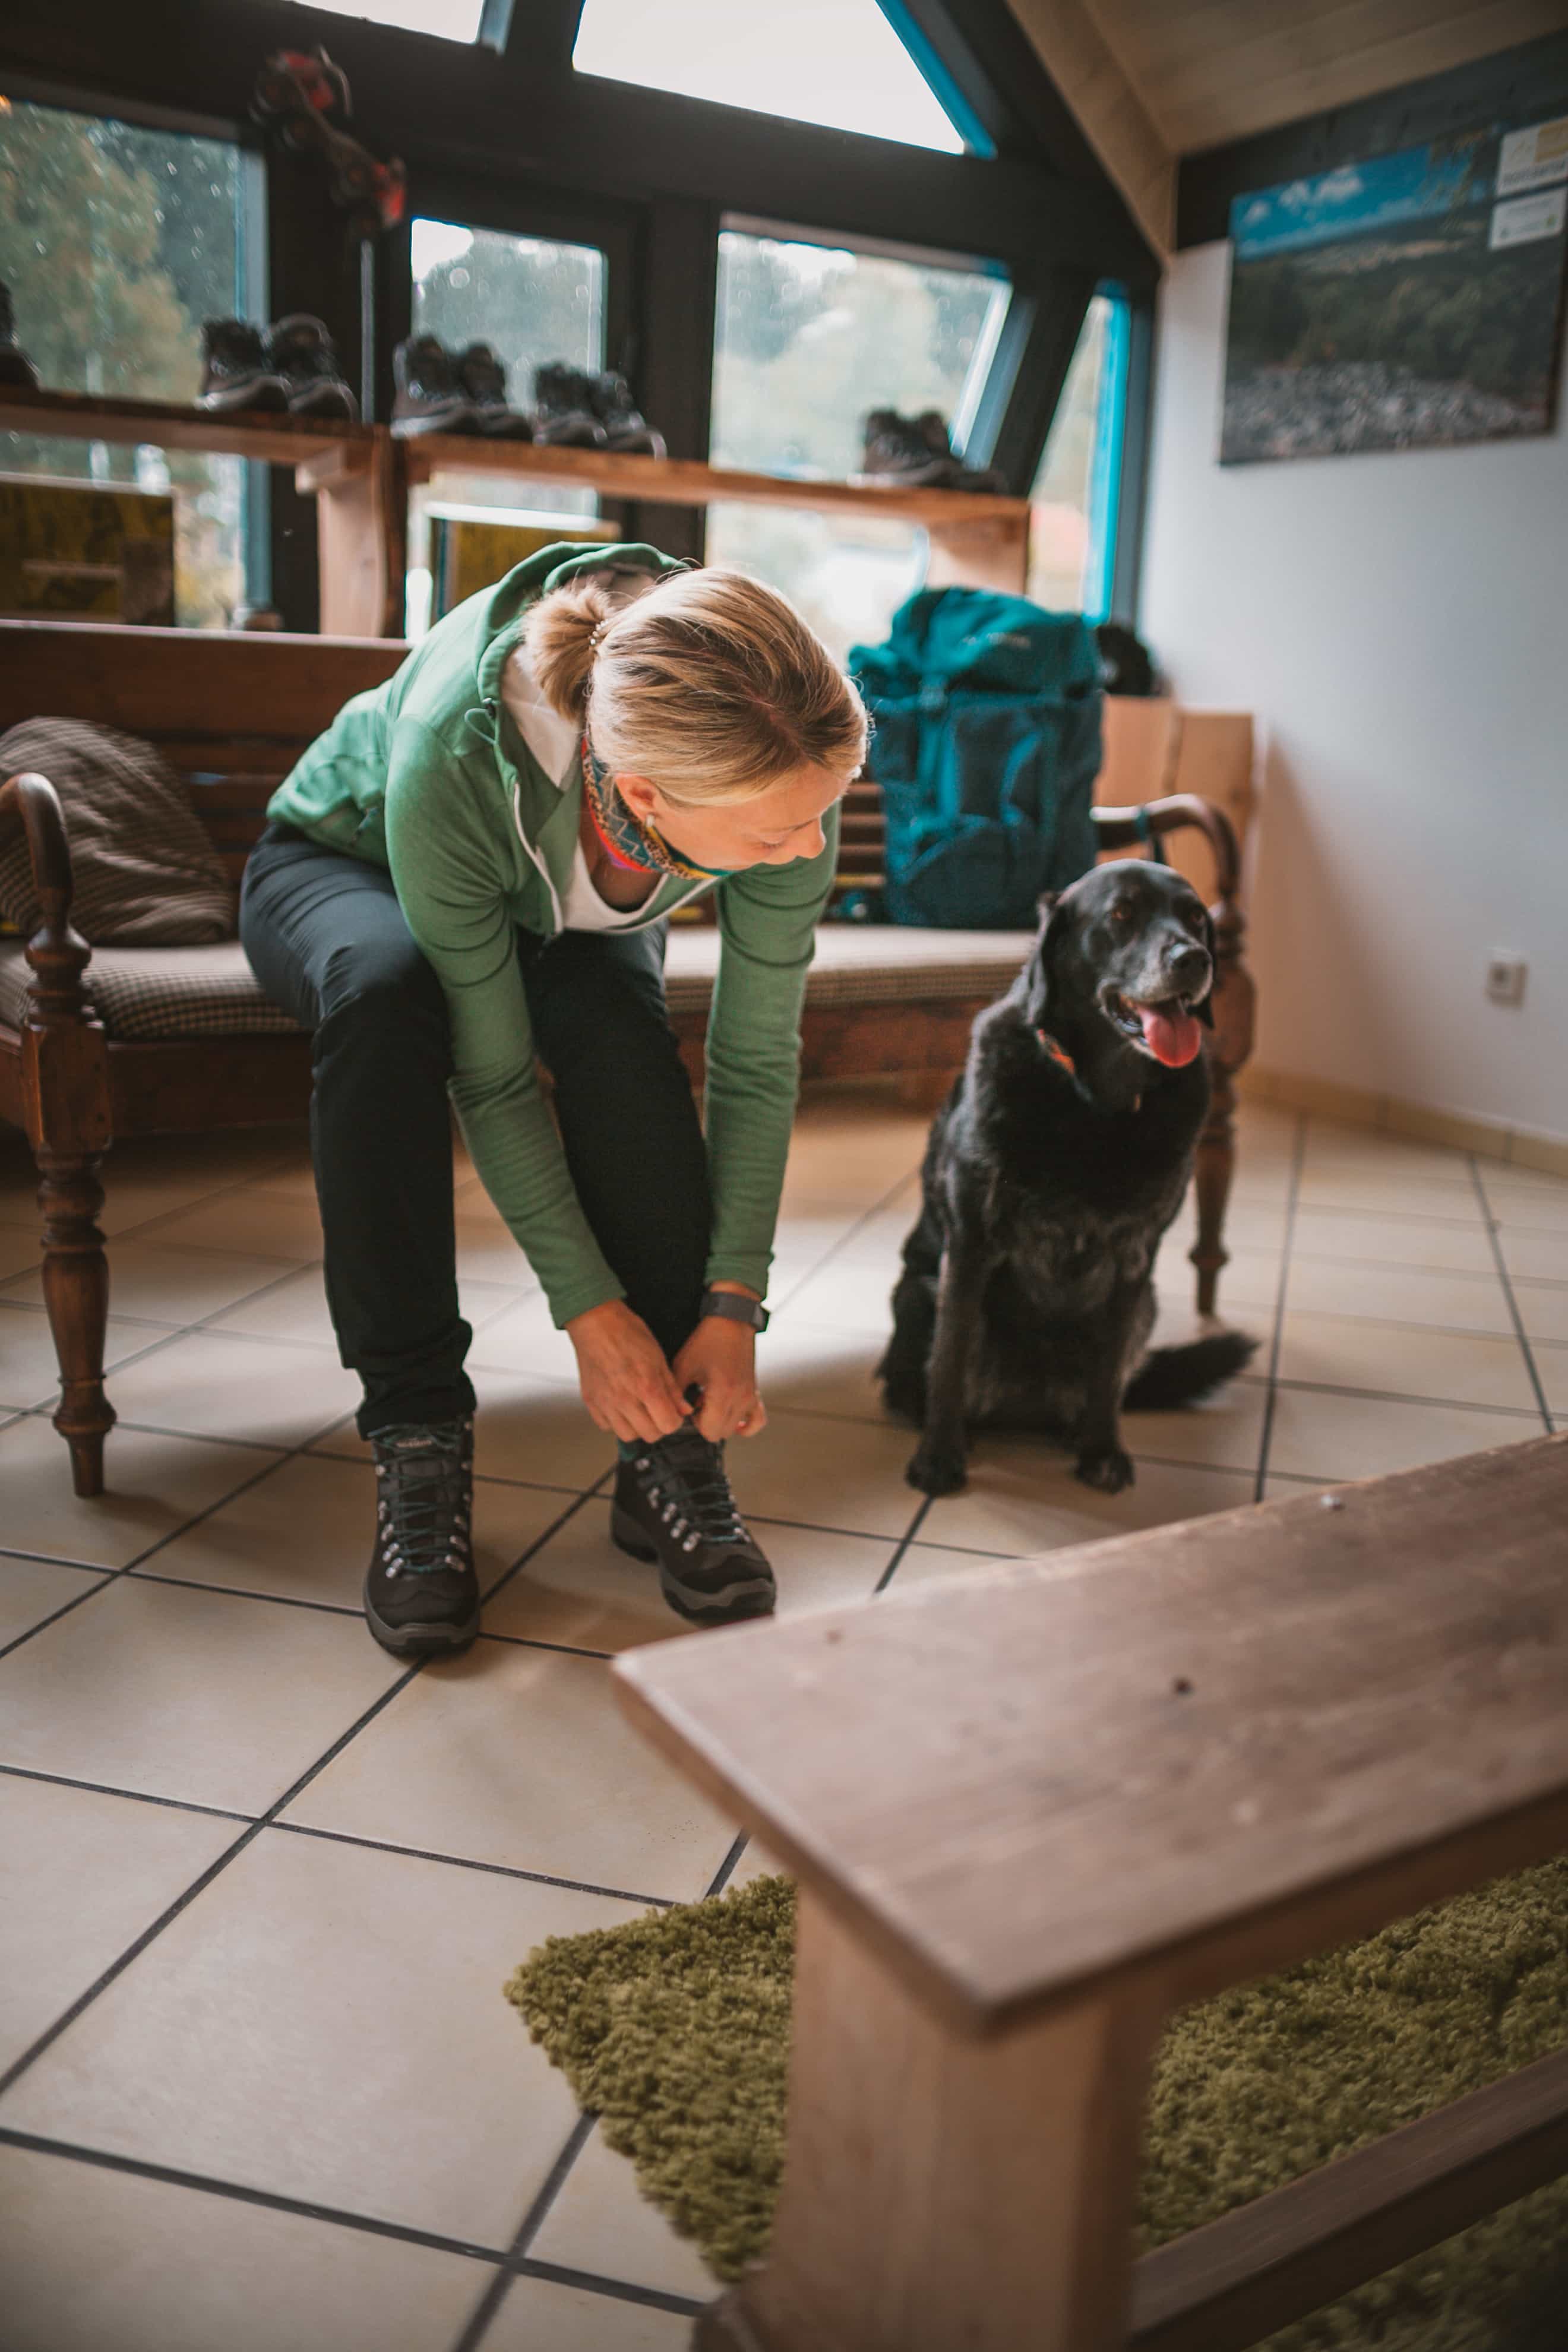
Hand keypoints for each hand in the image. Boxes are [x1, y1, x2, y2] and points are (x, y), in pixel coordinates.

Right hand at [566, 1299, 691, 1445]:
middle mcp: (624, 1399)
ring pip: (627, 1435)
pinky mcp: (591, 1402)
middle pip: (650, 1435)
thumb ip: (671, 1388)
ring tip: (639, 1410)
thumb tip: (683, 1409)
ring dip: (637, 1427)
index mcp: (646, 1387)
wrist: (596, 1322)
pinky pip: (606, 1426)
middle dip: (658, 1426)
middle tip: (658, 1411)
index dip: (675, 1420)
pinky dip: (615, 1422)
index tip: (673, 1412)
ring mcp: (605, 1403)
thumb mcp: (658, 1357)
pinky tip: (621, 1407)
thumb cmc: (627, 1333)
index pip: (668, 1425)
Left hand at [673, 1314, 766, 1441]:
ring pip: (735, 1429)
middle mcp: (740, 1398)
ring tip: (712, 1403)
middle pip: (721, 1433)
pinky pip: (757, 1421)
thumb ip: (677, 1393)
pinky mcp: (755, 1392)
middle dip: (706, 1423)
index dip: (695, 1423)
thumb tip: (676, 1413)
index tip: (690, 1406)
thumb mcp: (683, 1365)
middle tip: (698, 1404)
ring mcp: (750, 1397)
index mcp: (723, 1393)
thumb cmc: (707, 1341)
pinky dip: (746, 1425)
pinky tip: (735, 1419)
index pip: (710, 1431)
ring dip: (721, 1421)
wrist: (731, 1322)